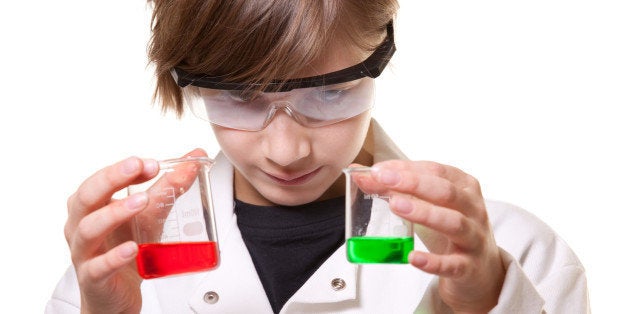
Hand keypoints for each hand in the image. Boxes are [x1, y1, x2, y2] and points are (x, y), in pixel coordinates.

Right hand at [64, 149, 205, 312]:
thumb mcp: (150, 215)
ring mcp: (85, 253)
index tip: (149, 163)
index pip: (99, 181)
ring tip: (142, 202)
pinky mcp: (93, 279)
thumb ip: (169, 187)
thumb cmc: (127, 247)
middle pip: (86, 198)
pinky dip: (114, 256)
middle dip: (111, 179)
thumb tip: (195, 159)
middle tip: (138, 168)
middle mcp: (81, 226)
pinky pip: (98, 267)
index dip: (120, 169)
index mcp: (91, 207)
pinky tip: (131, 248)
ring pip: (89, 229)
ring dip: (115, 213)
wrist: (118, 293)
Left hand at [371, 160, 504, 312]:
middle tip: (384, 179)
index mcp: (464, 187)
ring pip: (454, 222)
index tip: (378, 169)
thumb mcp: (427, 206)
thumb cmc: (449, 230)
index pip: (435, 171)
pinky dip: (433, 261)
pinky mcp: (469, 267)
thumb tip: (360, 175)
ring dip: (424, 213)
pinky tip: (412, 257)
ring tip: (395, 205)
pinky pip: (452, 264)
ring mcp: (474, 237)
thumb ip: (395, 190)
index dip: (407, 168)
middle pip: (446, 191)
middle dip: (414, 183)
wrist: (480, 271)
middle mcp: (473, 208)